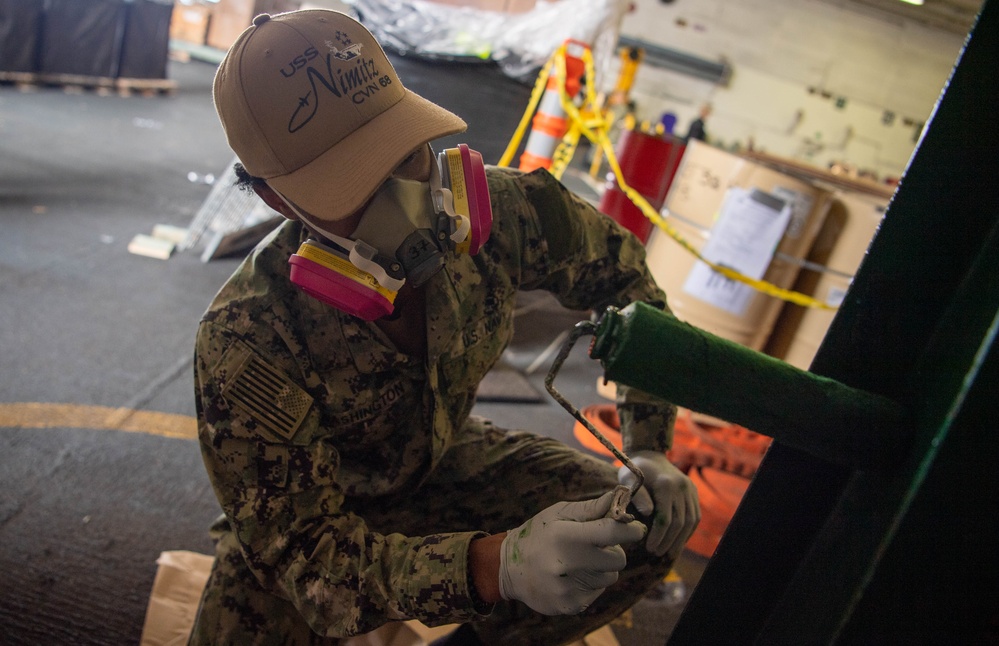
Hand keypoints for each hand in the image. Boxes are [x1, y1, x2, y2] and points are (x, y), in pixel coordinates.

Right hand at [497, 490, 646, 614]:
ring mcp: (567, 588)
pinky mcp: (569, 605)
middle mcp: (565, 564)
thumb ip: (591, 508)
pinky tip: (572, 576)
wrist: (509, 568)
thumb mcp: (559, 513)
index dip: (630, 530)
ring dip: (602, 567)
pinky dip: (591, 582)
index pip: (610, 533)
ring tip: (579, 560)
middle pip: (617, 559)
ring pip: (609, 577)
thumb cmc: (539, 534)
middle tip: (597, 544)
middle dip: (613, 549)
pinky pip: (598, 592)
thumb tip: (620, 494)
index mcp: (563, 535)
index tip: (637, 528)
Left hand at [618, 451, 699, 557]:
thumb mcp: (628, 479)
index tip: (650, 548)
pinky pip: (695, 516)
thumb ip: (637, 496)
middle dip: (669, 541)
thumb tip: (648, 513)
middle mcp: (682, 487)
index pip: (665, 518)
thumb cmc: (634, 470)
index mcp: (666, 484)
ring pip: (691, 521)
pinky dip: (688, 531)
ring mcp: (691, 489)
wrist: (649, 455)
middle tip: (657, 553)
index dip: (658, 536)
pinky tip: (678, 541)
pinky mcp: (694, 492)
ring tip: (669, 552)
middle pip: (680, 522)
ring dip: (681, 540)